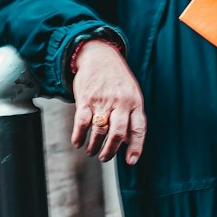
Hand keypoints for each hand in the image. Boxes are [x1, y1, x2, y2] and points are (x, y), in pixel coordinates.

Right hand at [71, 42, 146, 165]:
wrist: (99, 55)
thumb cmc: (117, 78)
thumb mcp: (131, 93)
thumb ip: (131, 116)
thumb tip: (126, 142)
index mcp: (134, 102)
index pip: (138, 128)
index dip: (136, 147)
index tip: (131, 161)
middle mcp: (120, 102)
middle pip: (117, 133)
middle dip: (110, 150)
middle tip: (105, 157)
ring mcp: (103, 100)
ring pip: (99, 130)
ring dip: (94, 145)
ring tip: (92, 151)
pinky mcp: (86, 99)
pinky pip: (82, 122)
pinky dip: (79, 135)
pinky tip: (78, 142)